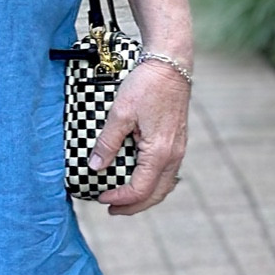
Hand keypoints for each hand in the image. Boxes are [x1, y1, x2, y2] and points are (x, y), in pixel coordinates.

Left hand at [90, 58, 188, 215]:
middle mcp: (174, 155)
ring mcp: (179, 149)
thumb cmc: (145, 85)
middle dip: (133, 206)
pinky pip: (168, 173)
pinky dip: (154, 183)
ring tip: (124, 199)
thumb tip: (95, 167)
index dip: (119, 198)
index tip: (101, 197)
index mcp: (160, 152)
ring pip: (165, 185)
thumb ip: (107, 142)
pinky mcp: (178, 142)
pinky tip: (141, 178)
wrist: (170, 65)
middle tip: (111, 209)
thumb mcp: (120, 113)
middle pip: (156, 193)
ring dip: (145, 196)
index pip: (140, 189)